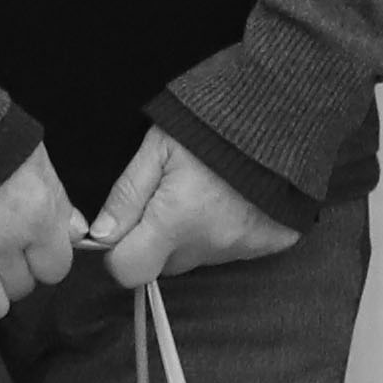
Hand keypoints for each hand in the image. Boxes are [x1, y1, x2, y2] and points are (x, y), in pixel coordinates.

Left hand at [85, 129, 303, 286]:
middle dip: (158, 240)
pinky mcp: (270, 244)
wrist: (280, 112)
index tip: (128, 226)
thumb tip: (102, 235)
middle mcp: (210, 243)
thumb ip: (127, 195)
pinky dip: (228, 231)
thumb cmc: (212, 125)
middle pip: (165, 265)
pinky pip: (234, 250)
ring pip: (199, 258)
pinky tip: (234, 201)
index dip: (120, 252)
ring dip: (194, 235)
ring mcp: (243, 247)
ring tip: (207, 193)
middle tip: (172, 198)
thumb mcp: (158, 149)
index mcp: (176, 221)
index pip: (129, 270)